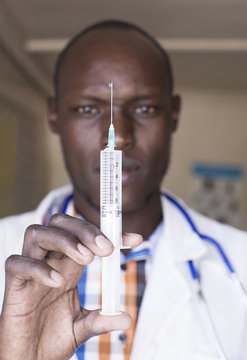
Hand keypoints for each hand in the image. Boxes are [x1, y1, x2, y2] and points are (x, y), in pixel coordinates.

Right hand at [0, 214, 141, 359]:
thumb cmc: (52, 339)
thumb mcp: (82, 327)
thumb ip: (101, 319)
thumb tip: (126, 318)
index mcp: (68, 265)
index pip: (86, 236)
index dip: (109, 233)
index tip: (134, 240)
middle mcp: (50, 261)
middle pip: (61, 224)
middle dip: (85, 230)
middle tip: (106, 248)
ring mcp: (30, 271)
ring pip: (38, 233)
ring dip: (64, 239)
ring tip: (87, 258)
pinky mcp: (13, 286)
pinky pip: (17, 264)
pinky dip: (38, 267)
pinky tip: (58, 281)